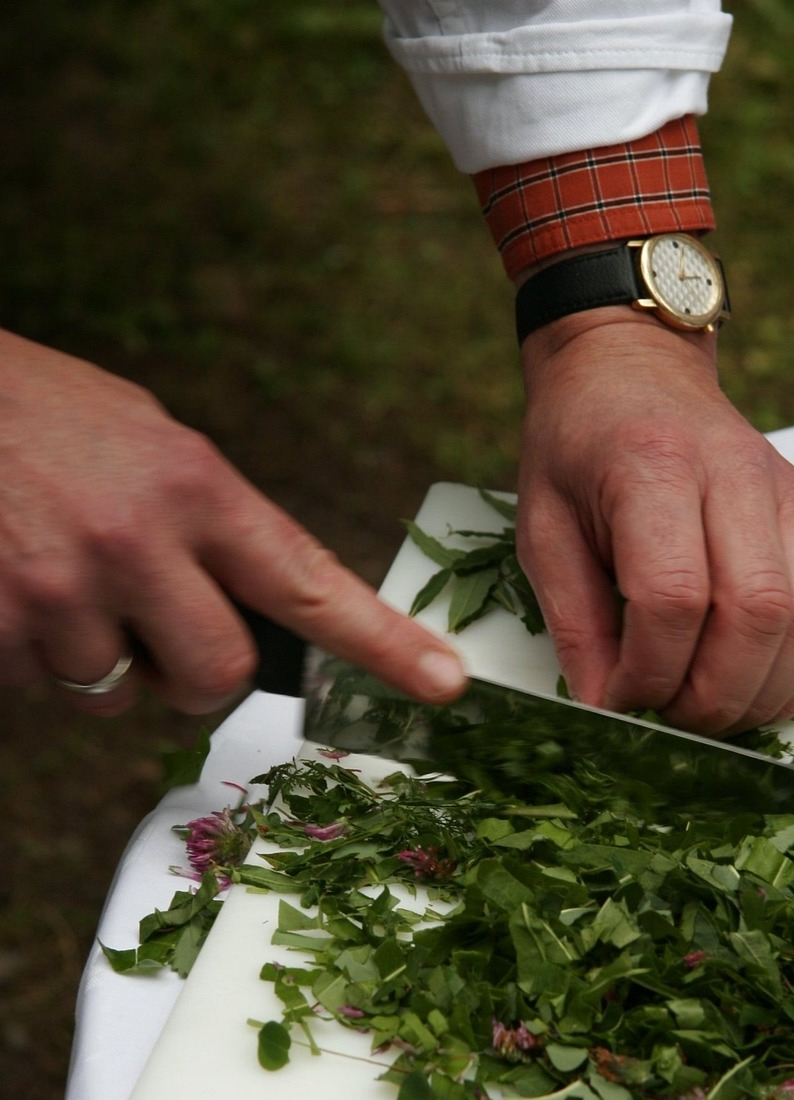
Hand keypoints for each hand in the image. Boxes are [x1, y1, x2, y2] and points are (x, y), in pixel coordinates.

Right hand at [0, 331, 465, 715]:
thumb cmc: (36, 408)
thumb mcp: (146, 437)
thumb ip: (204, 518)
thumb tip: (242, 602)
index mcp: (193, 485)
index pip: (307, 583)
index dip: (382, 643)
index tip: (443, 682)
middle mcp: (137, 541)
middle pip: (215, 675)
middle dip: (193, 675)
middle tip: (156, 632)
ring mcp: (62, 589)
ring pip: (113, 691)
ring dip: (97, 656)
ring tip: (54, 572)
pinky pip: (36, 684)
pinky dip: (29, 652)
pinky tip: (10, 580)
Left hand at [516, 307, 793, 735]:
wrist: (626, 366)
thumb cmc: (573, 443)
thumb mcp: (541, 525)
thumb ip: (572, 618)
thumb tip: (604, 705)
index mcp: (650, 467)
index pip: (674, 596)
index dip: (651, 670)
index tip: (619, 696)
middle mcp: (730, 475)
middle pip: (754, 615)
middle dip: (712, 695)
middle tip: (668, 719)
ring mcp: (777, 491)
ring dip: (759, 691)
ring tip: (705, 712)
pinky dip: (792, 667)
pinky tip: (745, 685)